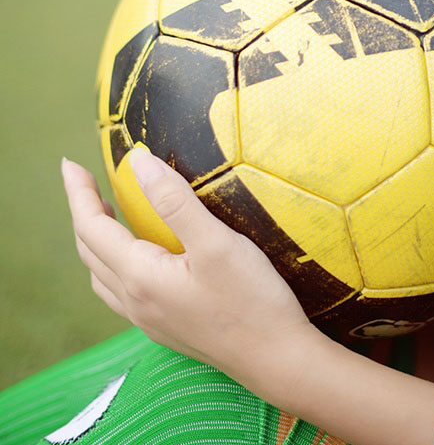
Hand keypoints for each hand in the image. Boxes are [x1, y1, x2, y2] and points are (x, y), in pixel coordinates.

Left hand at [61, 150, 316, 398]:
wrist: (275, 359)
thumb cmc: (251, 300)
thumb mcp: (216, 243)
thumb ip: (175, 202)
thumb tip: (138, 163)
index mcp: (140, 277)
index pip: (92, 228)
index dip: (78, 193)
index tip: (70, 163)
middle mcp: (135, 301)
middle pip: (90, 251)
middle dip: (83, 212)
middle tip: (85, 179)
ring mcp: (148, 319)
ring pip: (101, 274)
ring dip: (96, 239)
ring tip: (106, 212)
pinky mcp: (164, 328)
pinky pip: (119, 291)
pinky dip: (113, 263)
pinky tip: (137, 255)